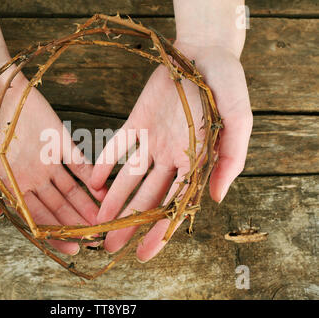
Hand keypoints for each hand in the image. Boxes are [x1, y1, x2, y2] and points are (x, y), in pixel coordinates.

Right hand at [0, 67, 106, 254]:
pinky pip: (80, 164)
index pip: (34, 217)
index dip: (53, 234)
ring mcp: (47, 160)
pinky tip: (105, 192)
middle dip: (76, 226)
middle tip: (97, 240)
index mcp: (9, 185)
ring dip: (88, 207)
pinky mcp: (60, 141)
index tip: (73, 248)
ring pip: (72, 191)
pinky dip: (93, 179)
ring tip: (105, 222)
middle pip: (57, 208)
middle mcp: (31, 177)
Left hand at [90, 42, 252, 261]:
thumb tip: (216, 199)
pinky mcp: (136, 122)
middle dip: (130, 222)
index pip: (176, 204)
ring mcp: (153, 140)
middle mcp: (173, 156)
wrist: (203, 50)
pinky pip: (118, 146)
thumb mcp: (239, 121)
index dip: (160, 230)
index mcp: (197, 161)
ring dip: (113, 199)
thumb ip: (230, 160)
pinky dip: (104, 162)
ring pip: (130, 177)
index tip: (143, 254)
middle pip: (149, 197)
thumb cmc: (227, 84)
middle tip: (110, 246)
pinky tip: (92, 181)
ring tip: (97, 222)